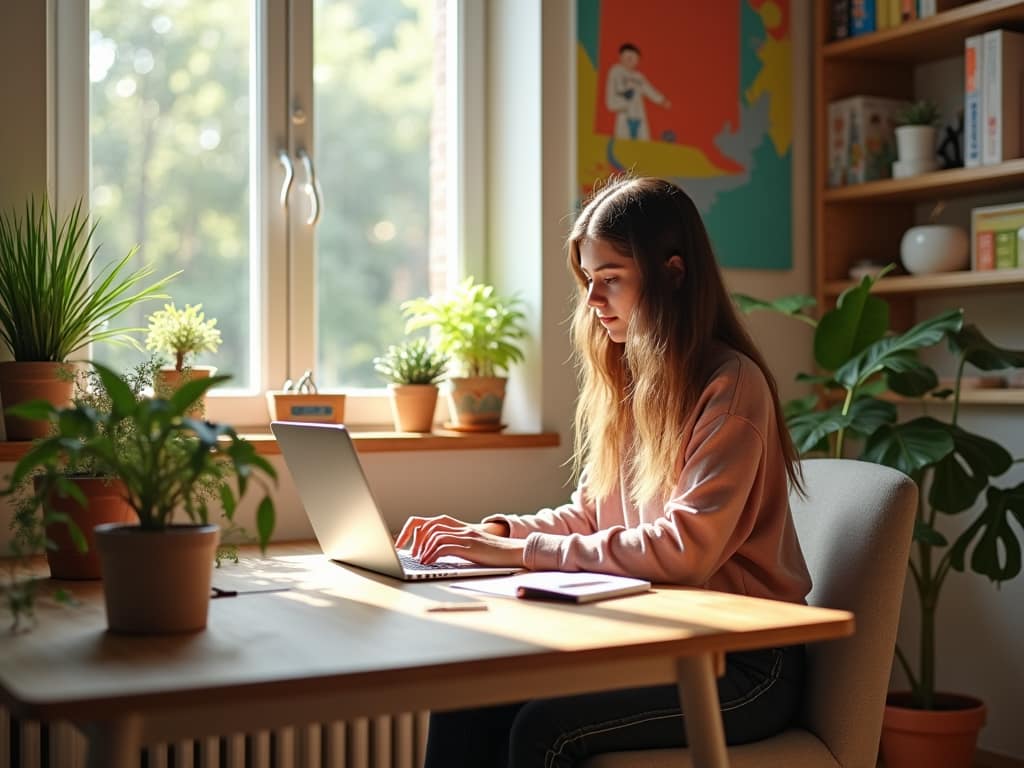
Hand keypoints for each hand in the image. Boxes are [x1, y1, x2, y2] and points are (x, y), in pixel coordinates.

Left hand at [396, 515, 523, 566]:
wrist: (514, 552)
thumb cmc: (493, 553)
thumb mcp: (471, 547)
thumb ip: (456, 546)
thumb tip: (435, 555)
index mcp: (460, 527)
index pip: (431, 521)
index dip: (414, 530)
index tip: (404, 544)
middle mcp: (461, 528)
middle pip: (429, 525)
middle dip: (413, 538)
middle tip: (408, 553)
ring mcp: (466, 536)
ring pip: (435, 534)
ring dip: (423, 548)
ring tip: (419, 560)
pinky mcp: (470, 546)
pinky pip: (445, 546)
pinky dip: (433, 554)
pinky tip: (429, 563)